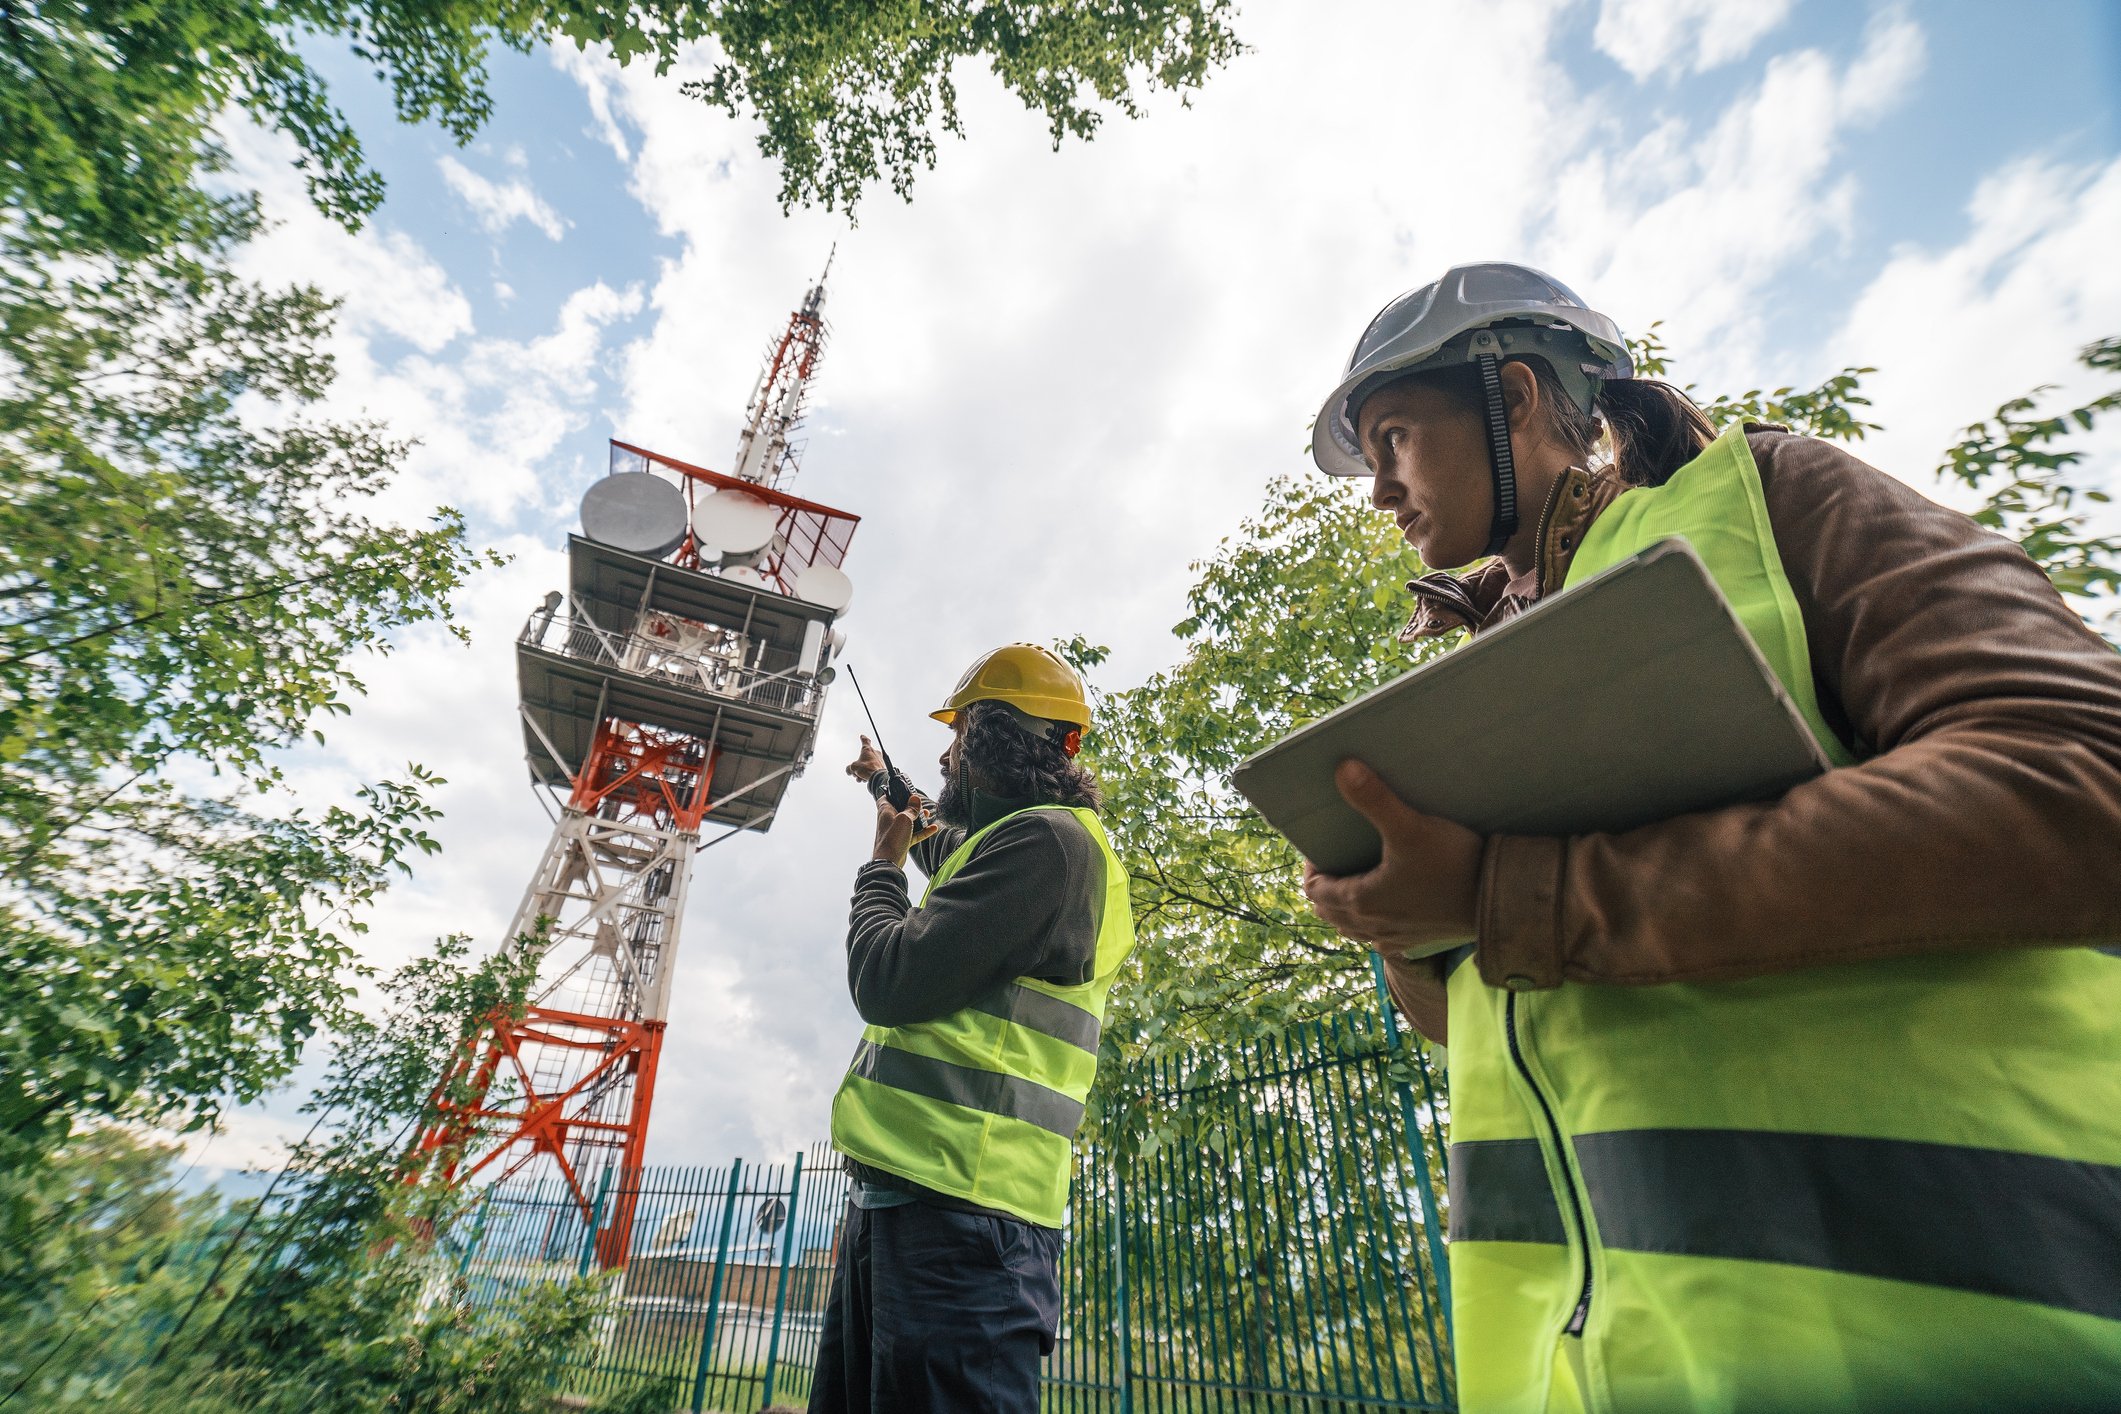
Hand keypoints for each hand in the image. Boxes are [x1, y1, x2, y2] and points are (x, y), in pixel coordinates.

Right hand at [847, 734, 885, 783]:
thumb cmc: (867, 769)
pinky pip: (873, 769)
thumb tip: (849, 771)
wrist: (877, 777)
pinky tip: (864, 779)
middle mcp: (875, 753)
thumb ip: (849, 768)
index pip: (865, 741)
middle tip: (855, 772)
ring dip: (862, 771)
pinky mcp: (882, 767)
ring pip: (868, 765)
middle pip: (864, 757)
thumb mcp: (853, 768)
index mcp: (868, 750)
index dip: (863, 738)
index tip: (862, 736)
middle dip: (859, 765)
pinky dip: (868, 774)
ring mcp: (879, 760)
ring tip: (859, 778)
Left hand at [872, 794, 939, 867]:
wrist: (889, 860)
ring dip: (919, 818)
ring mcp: (896, 830)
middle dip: (912, 806)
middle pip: (901, 808)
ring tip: (928, 814)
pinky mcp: (902, 840)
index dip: (894, 793)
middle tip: (921, 804)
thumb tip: (915, 798)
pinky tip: (933, 828)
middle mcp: (889, 819)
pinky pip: (914, 833)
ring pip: (908, 821)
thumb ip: (911, 808)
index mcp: (885, 811)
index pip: (886, 797)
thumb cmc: (893, 837)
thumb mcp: (904, 818)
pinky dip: (923, 831)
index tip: (904, 791)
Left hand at [1301, 760, 1482, 958]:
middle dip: (1325, 887)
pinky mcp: (1418, 941)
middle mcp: (1373, 927)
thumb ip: (1375, 799)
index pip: (1315, 890)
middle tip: (1338, 861)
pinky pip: (1380, 938)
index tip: (1324, 847)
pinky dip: (1372, 923)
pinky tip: (1389, 902)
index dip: (1313, 867)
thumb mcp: (1411, 827)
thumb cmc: (1454, 864)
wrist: (1500, 900)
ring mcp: (1395, 938)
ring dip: (1346, 908)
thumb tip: (1343, 769)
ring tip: (1357, 879)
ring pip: (1353, 928)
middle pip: (1329, 913)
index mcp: (1361, 902)